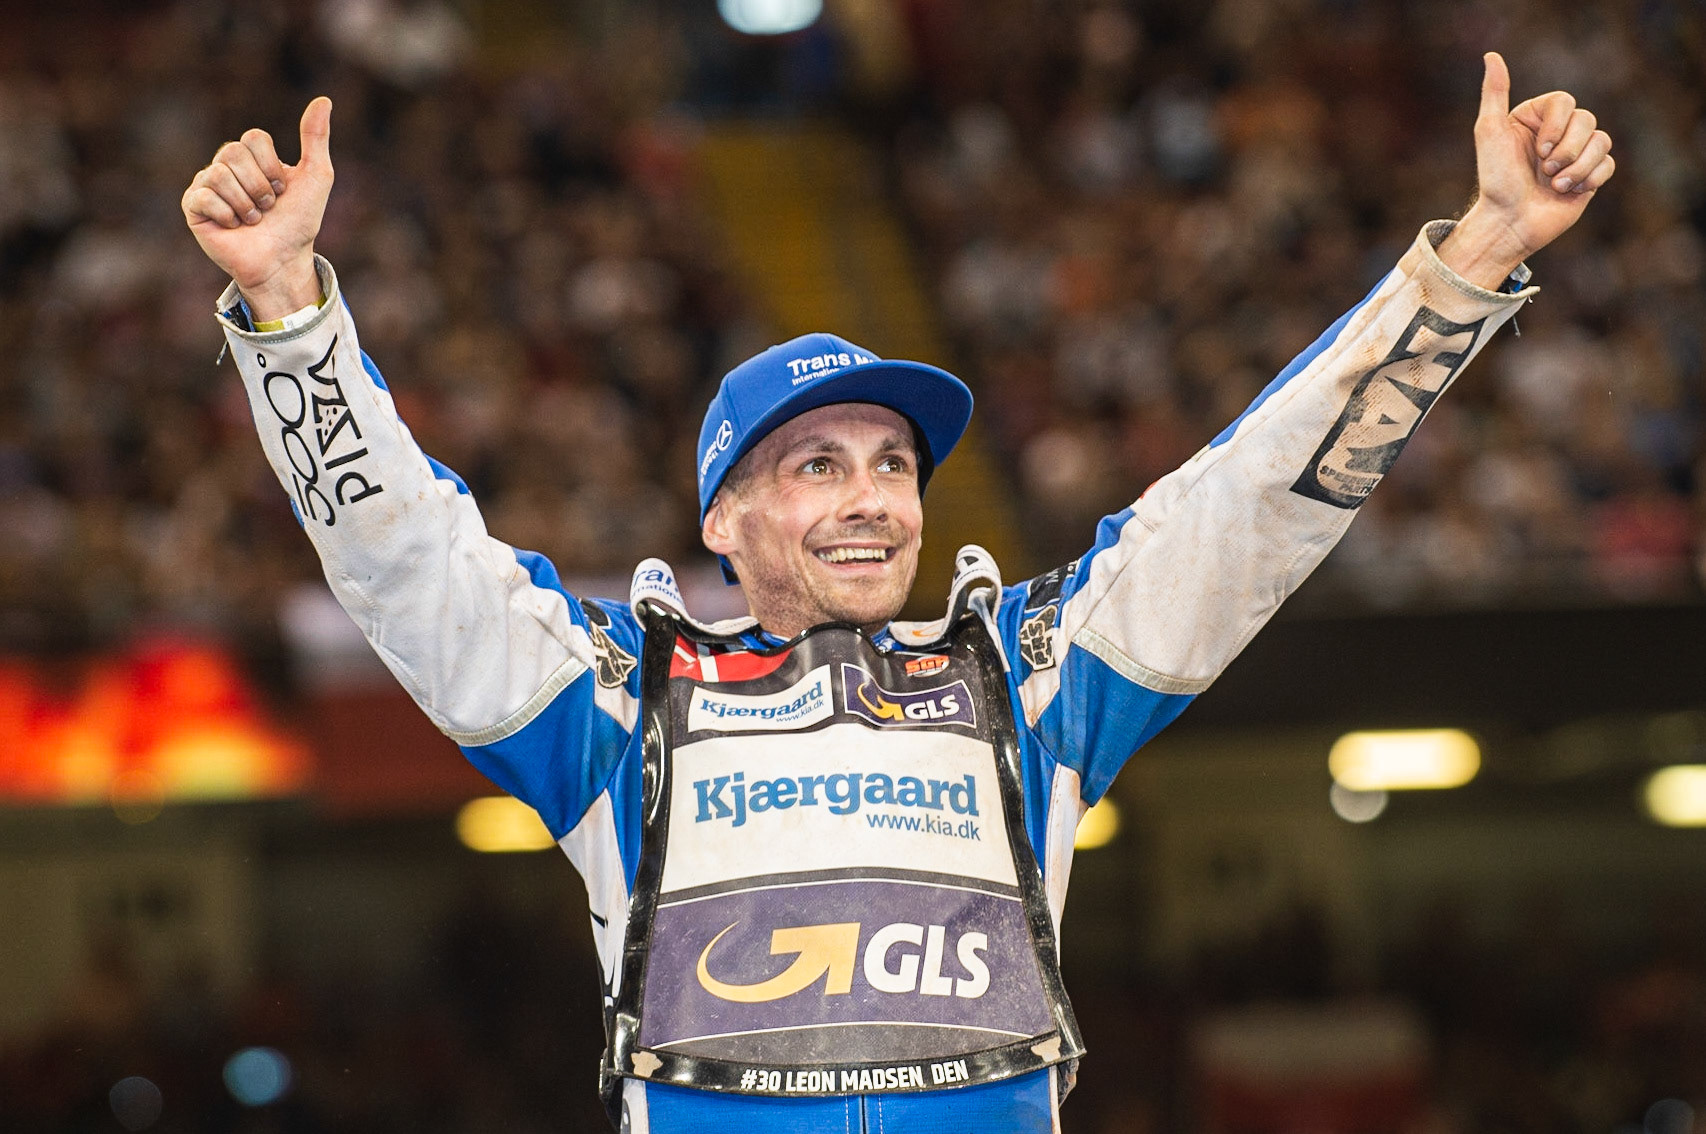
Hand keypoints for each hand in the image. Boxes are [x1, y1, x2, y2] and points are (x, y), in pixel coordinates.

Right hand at [182, 98, 333, 321]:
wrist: (284, 260)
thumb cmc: (299, 222)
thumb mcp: (316, 177)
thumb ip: (316, 138)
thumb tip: (323, 100)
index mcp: (252, 156)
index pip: (253, 137)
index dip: (271, 166)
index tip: (282, 190)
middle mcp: (226, 166)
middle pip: (233, 152)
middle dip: (259, 185)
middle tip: (267, 208)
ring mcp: (207, 185)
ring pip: (218, 174)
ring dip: (246, 203)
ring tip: (253, 220)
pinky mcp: (193, 207)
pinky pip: (203, 196)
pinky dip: (226, 214)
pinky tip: (233, 226)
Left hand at [1438, 53, 1614, 289]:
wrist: (1509, 223)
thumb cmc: (1495, 180)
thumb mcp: (1489, 132)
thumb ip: (1494, 93)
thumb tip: (1492, 56)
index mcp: (1536, 118)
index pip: (1565, 100)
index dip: (1558, 124)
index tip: (1539, 148)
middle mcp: (1557, 132)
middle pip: (1587, 119)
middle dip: (1567, 148)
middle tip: (1545, 169)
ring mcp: (1575, 153)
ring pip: (1601, 141)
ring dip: (1578, 166)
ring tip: (1554, 184)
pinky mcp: (1589, 175)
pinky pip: (1608, 164)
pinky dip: (1589, 178)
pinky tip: (1567, 191)